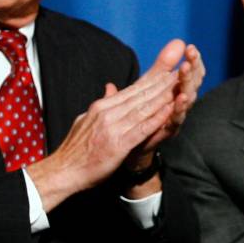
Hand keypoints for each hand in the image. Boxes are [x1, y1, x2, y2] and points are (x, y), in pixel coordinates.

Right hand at [26, 68, 176, 212]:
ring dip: (163, 97)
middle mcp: (107, 113)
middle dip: (161, 83)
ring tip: (179, 86)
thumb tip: (109, 89)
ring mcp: (112, 128)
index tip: (167, 71)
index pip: (131, 90)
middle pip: (139, 95)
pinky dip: (156, 118)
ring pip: (143, 108)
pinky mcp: (117, 144)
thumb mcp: (85, 120)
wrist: (63, 171)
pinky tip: (169, 111)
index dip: (151, 80)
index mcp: (100, 107)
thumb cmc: (75, 151)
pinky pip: (141, 128)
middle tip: (180, 72)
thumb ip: (101, 105)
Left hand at [137, 40, 204, 154]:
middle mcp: (180, 102)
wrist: (129, 143)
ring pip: (187, 99)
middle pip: (192, 83)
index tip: (191, 47)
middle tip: (191, 56)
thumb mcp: (149, 86)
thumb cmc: (141, 113)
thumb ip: (160, 68)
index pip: (189, 71)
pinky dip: (178, 109)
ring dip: (187, 85)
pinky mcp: (168, 130)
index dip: (192, 60)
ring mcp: (176, 116)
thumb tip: (177, 42)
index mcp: (175, 90)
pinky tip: (180, 99)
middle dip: (192, 69)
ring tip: (185, 73)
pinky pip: (176, 119)